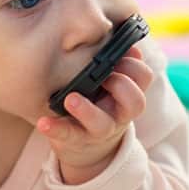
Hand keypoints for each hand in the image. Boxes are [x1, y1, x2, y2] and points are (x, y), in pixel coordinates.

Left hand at [37, 47, 154, 184]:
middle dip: (122, 86)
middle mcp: (119, 113)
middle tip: (105, 76)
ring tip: (71, 99)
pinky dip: (55, 128)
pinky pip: (67, 134)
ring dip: (87, 110)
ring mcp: (99, 129)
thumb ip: (118, 64)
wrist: (89, 147)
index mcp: (128, 94)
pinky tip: (44, 122)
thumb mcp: (114, 85)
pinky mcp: (76, 139)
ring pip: (102, 124)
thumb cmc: (100, 103)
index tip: (120, 56)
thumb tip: (126, 43)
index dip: (135, 66)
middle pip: (135, 102)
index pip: (144, 77)